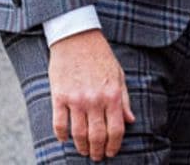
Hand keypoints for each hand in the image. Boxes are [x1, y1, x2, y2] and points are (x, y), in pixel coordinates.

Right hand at [48, 29, 133, 160]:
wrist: (76, 36)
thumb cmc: (99, 55)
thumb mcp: (118, 75)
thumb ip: (124, 100)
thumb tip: (130, 120)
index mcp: (112, 95)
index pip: (116, 130)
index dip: (114, 145)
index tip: (111, 152)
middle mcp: (95, 100)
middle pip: (97, 136)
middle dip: (98, 151)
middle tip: (97, 156)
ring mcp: (76, 99)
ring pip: (79, 134)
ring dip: (82, 147)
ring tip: (83, 150)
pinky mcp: (59, 95)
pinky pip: (59, 123)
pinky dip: (62, 135)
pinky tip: (64, 139)